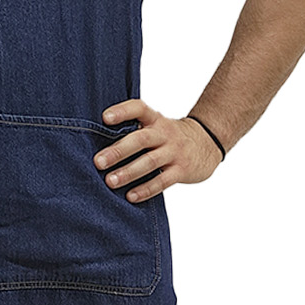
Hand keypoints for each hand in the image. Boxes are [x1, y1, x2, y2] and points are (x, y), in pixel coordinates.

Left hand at [95, 99, 223, 200]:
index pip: (139, 108)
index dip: (122, 111)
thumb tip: (97, 144)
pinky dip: (146, 189)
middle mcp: (164, 133)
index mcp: (155, 119)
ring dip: (129, 172)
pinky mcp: (182, 170)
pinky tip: (131, 196)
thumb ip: (134, 130)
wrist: (207, 143)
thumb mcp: (156, 126)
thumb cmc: (169, 136)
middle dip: (118, 151)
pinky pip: (163, 181)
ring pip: (150, 162)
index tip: (104, 118)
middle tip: (98, 162)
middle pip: (141, 139)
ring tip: (110, 181)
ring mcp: (174, 152)